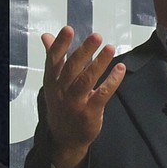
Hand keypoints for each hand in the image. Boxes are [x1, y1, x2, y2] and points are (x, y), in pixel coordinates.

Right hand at [41, 26, 125, 167]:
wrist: (65, 138)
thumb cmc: (61, 104)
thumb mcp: (53, 82)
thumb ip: (54, 58)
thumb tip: (46, 35)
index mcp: (52, 81)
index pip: (54, 60)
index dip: (60, 44)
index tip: (68, 29)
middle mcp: (61, 91)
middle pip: (72, 68)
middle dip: (84, 51)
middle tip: (96, 36)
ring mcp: (75, 103)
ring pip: (86, 80)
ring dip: (99, 63)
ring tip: (110, 48)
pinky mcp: (90, 112)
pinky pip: (102, 94)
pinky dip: (112, 81)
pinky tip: (120, 69)